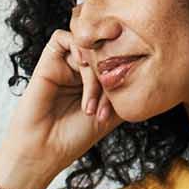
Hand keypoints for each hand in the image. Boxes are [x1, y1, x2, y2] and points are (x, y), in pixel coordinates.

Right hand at [0, 29, 118, 188]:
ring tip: (89, 104)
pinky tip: (80, 66)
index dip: (122, 77)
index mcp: (96, 81)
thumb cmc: (74, 137)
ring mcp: (64, 64)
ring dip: (95, 71)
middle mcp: (80, 70)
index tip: (116, 109)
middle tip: (103, 106)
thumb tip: (143, 62)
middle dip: (109, 76)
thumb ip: (126, 85)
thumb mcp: (113, 112)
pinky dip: (78, 48)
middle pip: (104, 50)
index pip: (118, 59)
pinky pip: (65, 38)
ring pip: (89, 45)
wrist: (45, 150)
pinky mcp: (48, 61)